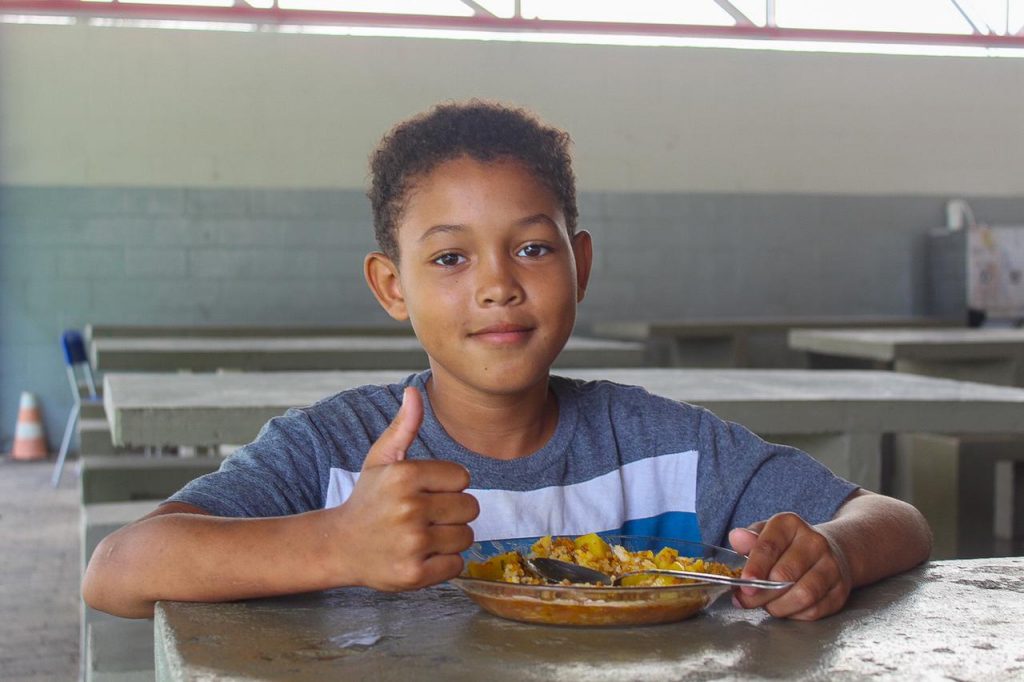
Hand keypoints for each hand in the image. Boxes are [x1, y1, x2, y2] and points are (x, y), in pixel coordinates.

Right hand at [331, 387, 478, 590]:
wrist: (339, 545)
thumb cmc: (368, 499)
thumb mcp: (381, 459)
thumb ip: (404, 427)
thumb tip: (414, 391)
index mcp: (405, 475)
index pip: (463, 478)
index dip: (448, 486)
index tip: (426, 492)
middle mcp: (409, 508)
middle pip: (470, 508)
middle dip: (453, 512)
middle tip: (425, 516)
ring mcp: (412, 543)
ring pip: (466, 537)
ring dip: (450, 538)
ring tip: (422, 535)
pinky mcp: (414, 574)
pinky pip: (456, 565)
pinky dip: (444, 563)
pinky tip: (421, 555)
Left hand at [727, 512, 851, 620]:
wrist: (830, 551)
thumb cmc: (788, 546)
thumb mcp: (765, 534)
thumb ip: (748, 539)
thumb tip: (736, 538)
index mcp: (790, 524)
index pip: (770, 546)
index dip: (755, 567)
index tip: (745, 582)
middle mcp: (814, 542)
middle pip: (784, 575)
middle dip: (761, 593)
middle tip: (747, 600)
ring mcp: (831, 566)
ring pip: (803, 595)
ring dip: (779, 607)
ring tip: (767, 605)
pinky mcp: (840, 590)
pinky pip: (815, 610)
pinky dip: (796, 615)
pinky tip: (787, 608)